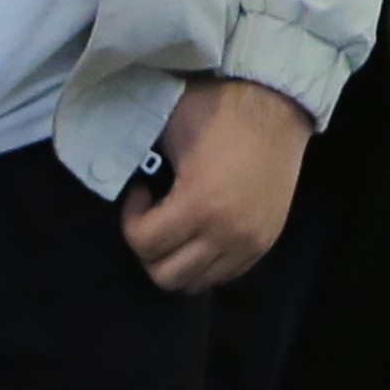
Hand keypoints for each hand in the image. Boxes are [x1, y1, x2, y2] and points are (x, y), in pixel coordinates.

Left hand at [120, 73, 310, 292]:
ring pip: (196, 283)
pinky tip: (200, 230)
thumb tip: (111, 172)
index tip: (139, 193)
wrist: (278, 107)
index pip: (144, 244)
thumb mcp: (170, 127)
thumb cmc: (219, 110)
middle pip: (167, 276)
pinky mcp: (265, 243)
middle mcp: (227, 233)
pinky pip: (224, 275)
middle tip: (151, 217)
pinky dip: (204, 263)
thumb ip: (142, 159)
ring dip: (176, 259)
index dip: (130, 220)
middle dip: (148, 249)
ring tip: (176, 225)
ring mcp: (249, 243)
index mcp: (200, 203)